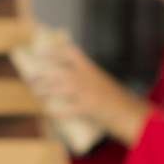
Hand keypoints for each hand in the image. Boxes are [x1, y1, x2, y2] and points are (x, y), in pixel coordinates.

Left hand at [26, 38, 152, 145]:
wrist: (133, 113)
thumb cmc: (117, 100)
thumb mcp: (102, 84)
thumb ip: (87, 82)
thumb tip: (67, 84)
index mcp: (91, 69)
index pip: (70, 53)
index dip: (54, 51)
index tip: (41, 50)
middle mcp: (87, 78)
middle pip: (59, 72)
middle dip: (43, 74)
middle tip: (30, 76)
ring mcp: (87, 93)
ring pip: (60, 88)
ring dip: (45, 90)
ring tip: (35, 92)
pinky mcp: (88, 108)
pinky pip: (67, 109)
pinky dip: (56, 111)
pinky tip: (47, 112)